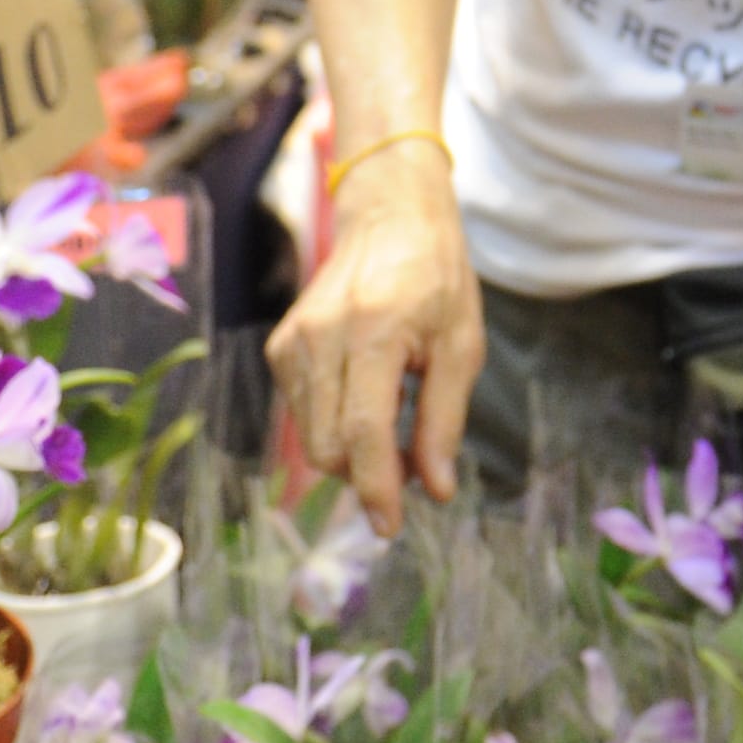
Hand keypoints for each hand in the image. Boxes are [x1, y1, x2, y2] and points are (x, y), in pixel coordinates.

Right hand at [265, 146, 478, 533]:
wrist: (389, 216)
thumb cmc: (437, 278)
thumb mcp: (462, 345)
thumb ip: (444, 419)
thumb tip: (436, 490)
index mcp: (373, 332)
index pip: (362, 433)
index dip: (377, 488)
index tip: (392, 525)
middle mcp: (321, 338)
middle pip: (328, 447)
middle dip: (367, 473)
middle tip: (413, 462)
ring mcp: (292, 342)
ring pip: (311, 437)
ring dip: (351, 451)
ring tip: (395, 418)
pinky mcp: (280, 347)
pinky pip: (302, 414)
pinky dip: (334, 425)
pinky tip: (366, 396)